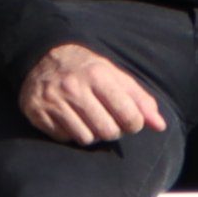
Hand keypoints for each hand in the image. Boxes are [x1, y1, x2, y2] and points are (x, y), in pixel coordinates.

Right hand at [20, 40, 165, 144]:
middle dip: (113, 131)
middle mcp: (73, 87)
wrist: (42, 57)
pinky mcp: (37, 113)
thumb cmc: (88, 70)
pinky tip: (69, 118)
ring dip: (92, 133)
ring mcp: (53, 101)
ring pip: (86, 139)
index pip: (129, 116)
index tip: (129, 119)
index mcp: (98, 75)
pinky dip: (70, 133)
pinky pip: (64, 138)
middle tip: (107, 119)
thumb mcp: (116, 77)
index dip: (134, 124)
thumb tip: (160, 126)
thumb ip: (140, 101)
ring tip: (88, 118)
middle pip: (108, 132)